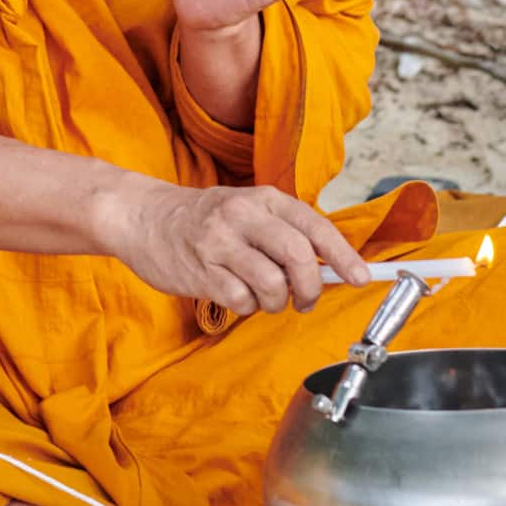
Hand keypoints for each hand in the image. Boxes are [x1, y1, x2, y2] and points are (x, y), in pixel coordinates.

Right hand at [102, 176, 372, 314]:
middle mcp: (243, 215)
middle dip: (310, 287)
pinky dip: (247, 307)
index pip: (315, 225)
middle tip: (305, 299)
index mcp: (264, 198)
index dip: (343, 255)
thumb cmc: (205, 219)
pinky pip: (241, 301)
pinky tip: (236, 295)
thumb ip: (285, 233)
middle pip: (298, 256)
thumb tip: (331, 268)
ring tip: (265, 298)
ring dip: (276, 302)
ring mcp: (220, 243)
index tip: (361, 278)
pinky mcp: (200, 271)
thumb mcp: (248, 211)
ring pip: (271, 284)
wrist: (144, 217)